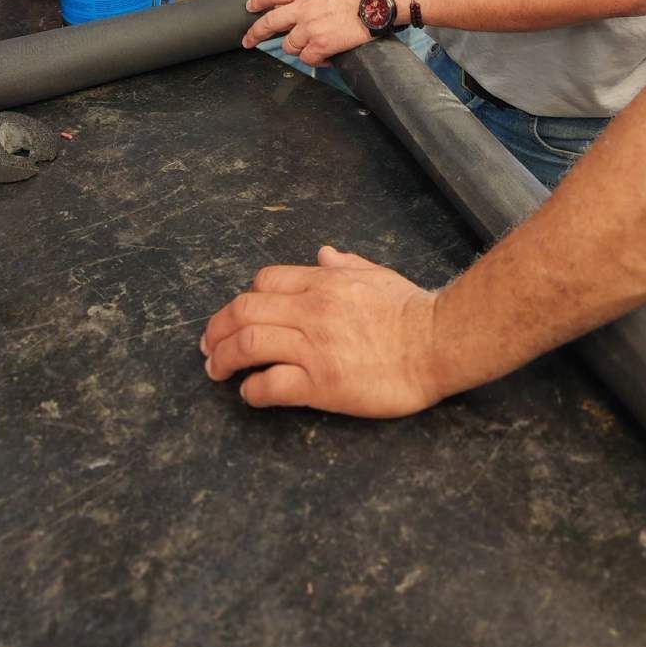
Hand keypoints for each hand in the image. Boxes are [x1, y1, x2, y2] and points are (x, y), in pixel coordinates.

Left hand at [201, 245, 443, 415]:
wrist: (437, 342)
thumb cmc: (411, 309)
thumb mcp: (377, 274)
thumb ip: (345, 264)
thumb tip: (324, 253)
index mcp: (323, 282)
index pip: (265, 282)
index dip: (243, 300)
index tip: (235, 316)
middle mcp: (311, 310)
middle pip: (245, 311)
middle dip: (217, 329)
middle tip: (208, 346)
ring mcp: (314, 347)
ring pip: (249, 344)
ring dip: (223, 358)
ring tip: (215, 370)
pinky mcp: (322, 383)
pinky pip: (272, 384)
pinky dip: (252, 389)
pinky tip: (250, 393)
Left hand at [242, 0, 374, 62]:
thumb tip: (305, 6)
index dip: (259, 1)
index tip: (251, 7)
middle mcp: (303, 7)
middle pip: (270, 22)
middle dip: (256, 33)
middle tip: (249, 41)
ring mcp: (310, 27)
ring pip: (289, 46)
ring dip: (297, 48)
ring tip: (312, 46)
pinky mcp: (322, 45)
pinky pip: (308, 59)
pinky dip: (316, 60)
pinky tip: (325, 57)